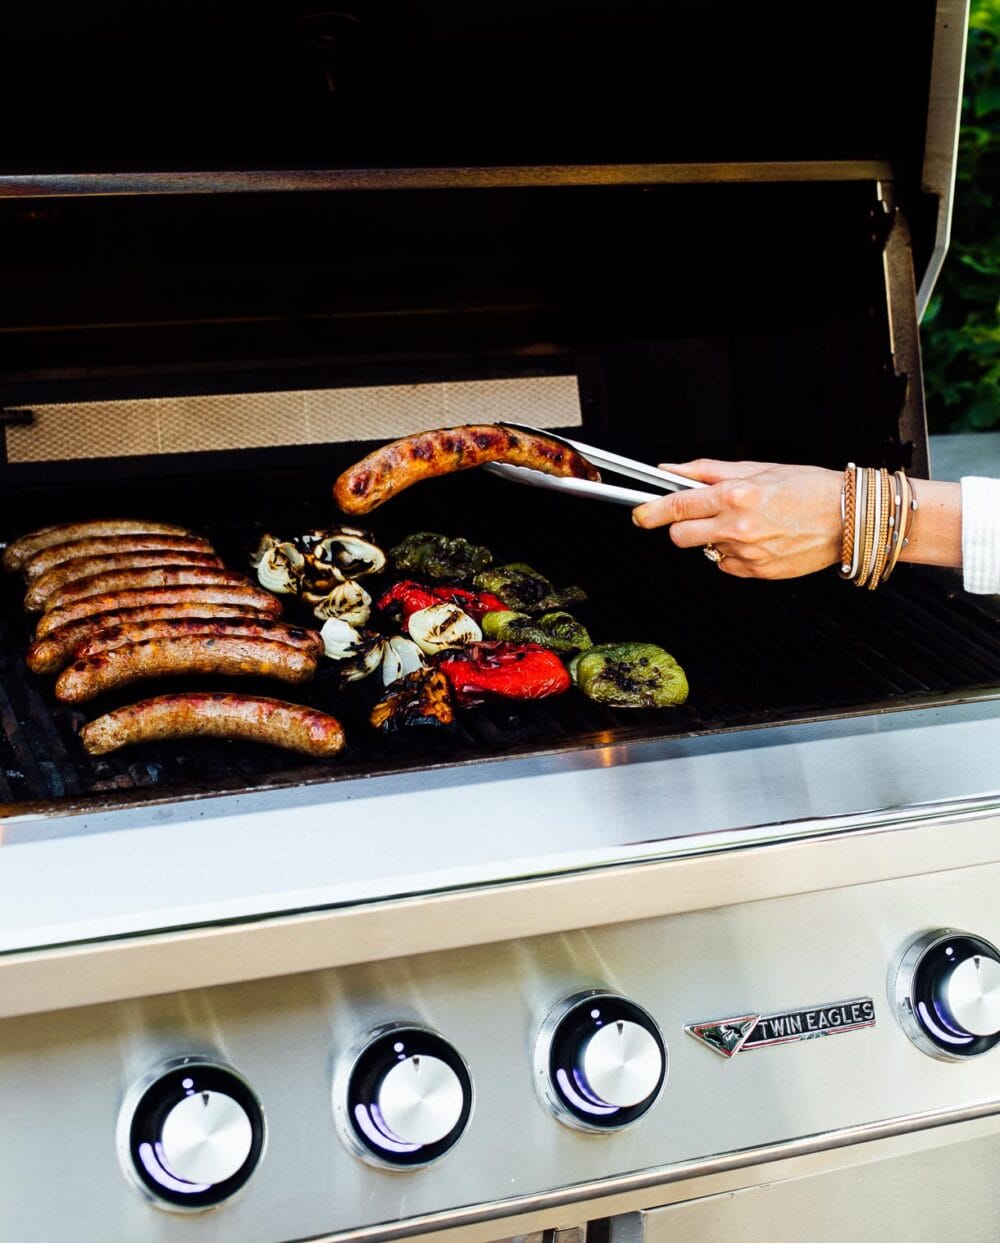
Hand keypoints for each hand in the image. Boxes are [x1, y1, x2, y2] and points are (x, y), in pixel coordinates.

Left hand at [632, 459, 843, 579]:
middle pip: (680, 536)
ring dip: (714, 538)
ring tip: (745, 523)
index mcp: (735, 495)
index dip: (651, 510)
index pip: (677, 505)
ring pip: (706, 550)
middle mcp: (738, 526)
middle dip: (680, 527)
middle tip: (697, 516)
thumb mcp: (758, 469)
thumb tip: (671, 471)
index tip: (639, 513)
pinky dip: (734, 553)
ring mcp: (747, 552)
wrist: (849, 518)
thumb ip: (709, 471)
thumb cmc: (808, 487)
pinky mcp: (757, 572)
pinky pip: (728, 565)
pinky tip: (758, 539)